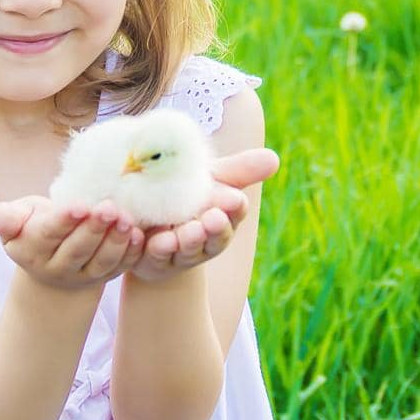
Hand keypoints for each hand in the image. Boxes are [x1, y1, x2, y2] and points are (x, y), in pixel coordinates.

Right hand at [0, 195, 146, 291]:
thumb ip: (4, 218)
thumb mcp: (15, 219)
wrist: (51, 260)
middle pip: (78, 249)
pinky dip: (131, 253)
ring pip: (101, 261)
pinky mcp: (106, 276)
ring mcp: (83, 275)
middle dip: (95, 228)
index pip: (49, 234)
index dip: (64, 221)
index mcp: (32, 249)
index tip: (79, 205)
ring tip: (127, 219)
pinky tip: (140, 235)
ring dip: (116, 241)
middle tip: (110, 207)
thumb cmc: (33, 226)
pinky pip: (120, 267)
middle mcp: (57, 267)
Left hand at [128, 147, 279, 283]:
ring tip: (181, 234)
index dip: (233, 210)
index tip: (234, 200)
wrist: (148, 222)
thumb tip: (274, 159)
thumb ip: (238, 171)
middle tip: (212, 219)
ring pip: (181, 252)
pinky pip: (148, 256)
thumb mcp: (209, 180)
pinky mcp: (150, 260)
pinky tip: (145, 237)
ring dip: (183, 243)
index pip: (233, 215)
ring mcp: (176, 254)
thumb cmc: (185, 195)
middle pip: (211, 239)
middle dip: (212, 231)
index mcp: (220, 219)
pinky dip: (148, 247)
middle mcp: (202, 242)